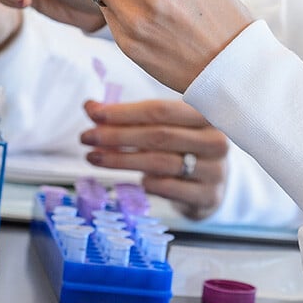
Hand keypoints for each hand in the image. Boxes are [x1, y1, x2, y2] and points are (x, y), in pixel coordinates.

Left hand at [81, 98, 228, 219]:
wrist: (214, 182)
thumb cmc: (183, 146)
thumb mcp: (164, 126)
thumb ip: (130, 115)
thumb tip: (91, 106)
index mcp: (208, 112)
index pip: (162, 109)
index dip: (126, 112)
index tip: (94, 114)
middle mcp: (216, 139)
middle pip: (160, 136)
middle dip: (118, 136)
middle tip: (86, 137)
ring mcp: (215, 169)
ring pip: (160, 162)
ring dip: (122, 159)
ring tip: (95, 157)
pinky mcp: (208, 196)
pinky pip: (167, 188)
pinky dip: (146, 182)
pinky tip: (136, 180)